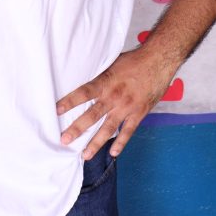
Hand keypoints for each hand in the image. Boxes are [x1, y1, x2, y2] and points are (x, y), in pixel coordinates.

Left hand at [56, 48, 176, 159]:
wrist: (158, 61)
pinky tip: (112, 153)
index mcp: (106, 81)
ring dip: (96, 143)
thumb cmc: (134, 60)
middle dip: (77, 128)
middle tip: (64, 140)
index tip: (56, 110)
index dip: (69, 101)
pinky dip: (121, 143)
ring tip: (85, 155)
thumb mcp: (112, 62)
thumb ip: (100, 75)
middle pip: (92, 115)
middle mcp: (114, 96)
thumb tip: (83, 78)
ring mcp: (127, 107)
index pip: (84, 93)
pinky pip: (128, 131)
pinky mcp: (139, 113)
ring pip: (108, 128)